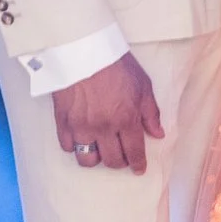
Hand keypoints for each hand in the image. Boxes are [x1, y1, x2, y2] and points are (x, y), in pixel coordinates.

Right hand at [52, 53, 164, 174]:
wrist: (83, 52)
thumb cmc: (116, 66)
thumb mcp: (143, 86)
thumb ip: (150, 113)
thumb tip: (158, 134)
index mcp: (126, 119)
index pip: (133, 152)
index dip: (138, 164)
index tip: (139, 169)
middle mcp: (103, 128)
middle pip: (111, 160)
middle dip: (120, 162)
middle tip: (122, 156)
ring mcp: (80, 127)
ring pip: (87, 160)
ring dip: (96, 158)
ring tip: (101, 149)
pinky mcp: (62, 122)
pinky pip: (67, 147)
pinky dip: (75, 147)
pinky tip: (82, 139)